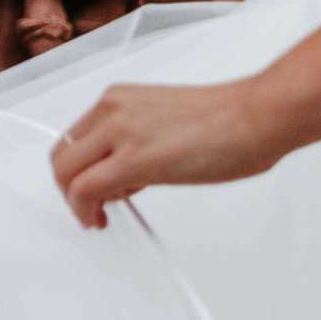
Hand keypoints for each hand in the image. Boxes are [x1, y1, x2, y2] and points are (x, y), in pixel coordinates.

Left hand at [49, 81, 288, 229]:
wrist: (259, 114)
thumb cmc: (230, 120)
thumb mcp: (165, 121)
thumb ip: (138, 141)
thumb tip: (126, 172)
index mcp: (118, 99)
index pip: (74, 138)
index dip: (75, 169)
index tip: (89, 188)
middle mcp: (111, 110)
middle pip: (62, 154)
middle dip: (67, 187)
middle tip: (88, 209)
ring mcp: (120, 132)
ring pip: (66, 172)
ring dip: (75, 201)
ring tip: (98, 217)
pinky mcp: (134, 159)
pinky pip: (85, 188)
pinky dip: (82, 209)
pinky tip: (96, 220)